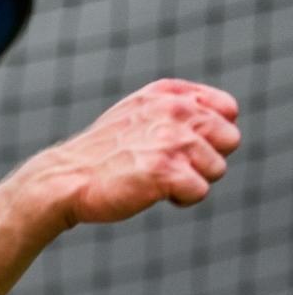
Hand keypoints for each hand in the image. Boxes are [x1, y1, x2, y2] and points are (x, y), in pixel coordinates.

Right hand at [22, 78, 240, 227]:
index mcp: (167, 94)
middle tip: (168, 165)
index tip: (183, 146)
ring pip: (217, 169)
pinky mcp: (166, 171)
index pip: (227, 109)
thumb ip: (175, 107)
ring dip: (191, 181)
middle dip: (205, 158)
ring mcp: (171, 141)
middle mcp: (173, 111)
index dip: (211, 134)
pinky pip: (200, 192)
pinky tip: (152, 193)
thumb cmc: (100, 153)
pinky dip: (181, 200)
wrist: (65, 179)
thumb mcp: (136, 112)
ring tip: (154, 179)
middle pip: (229, 140)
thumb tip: (224, 114)